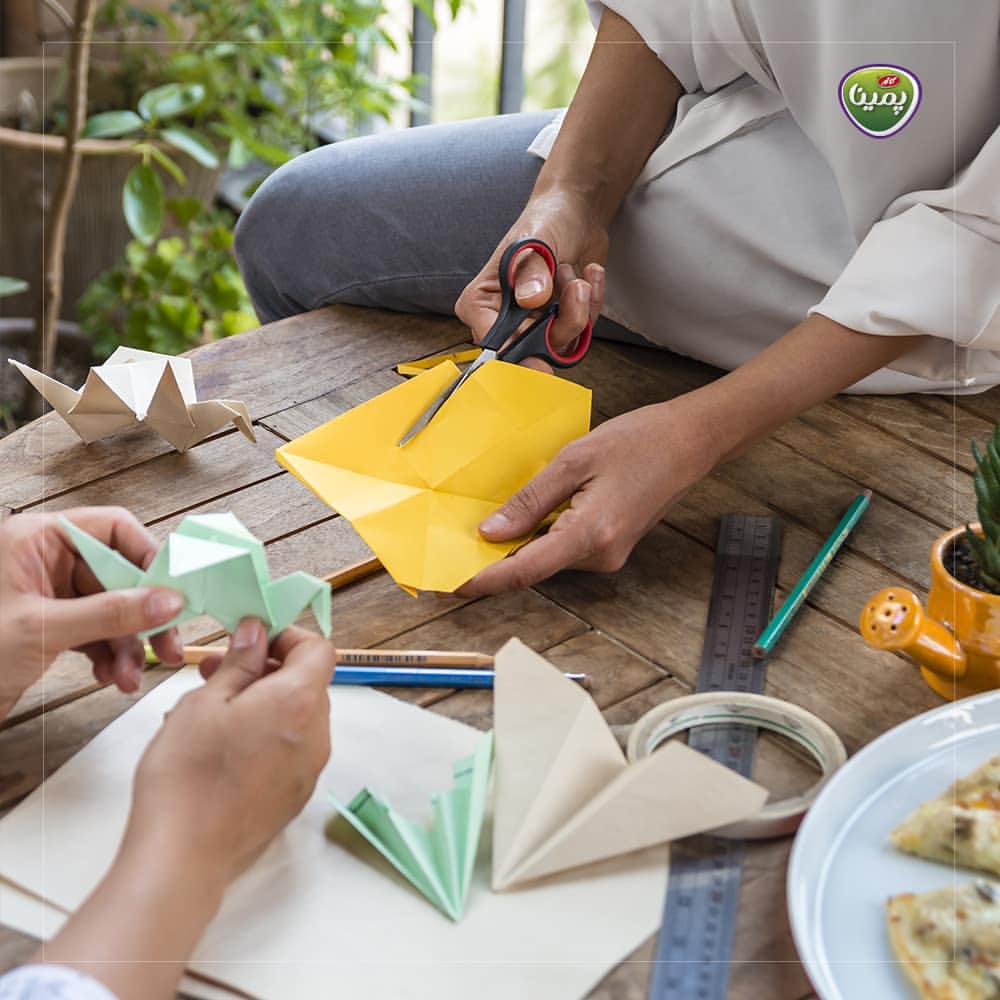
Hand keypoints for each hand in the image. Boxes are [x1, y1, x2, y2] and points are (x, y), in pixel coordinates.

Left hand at [0, 507, 183, 716]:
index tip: (173, 588)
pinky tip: (112, 676)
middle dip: (144, 614)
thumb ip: (110, 613)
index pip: (113, 529)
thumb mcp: (42, 629)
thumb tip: (166, 600)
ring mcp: (50, 595)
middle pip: (120, 575)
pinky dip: (110, 655)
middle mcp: (46, 562)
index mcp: (36, 540)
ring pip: (113, 609)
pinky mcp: (51, 626)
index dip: (148, 556)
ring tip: (132, 675)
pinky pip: (97, 631)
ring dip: (129, 644)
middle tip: (168, 641)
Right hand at [126, 621, 333, 884]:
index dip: (287, 637)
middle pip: (307, 683)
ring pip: (295, 717)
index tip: (251, 639)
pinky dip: (264, 735)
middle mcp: (317, 734)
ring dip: (261, 702)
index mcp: (300, 701)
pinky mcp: (295, 796)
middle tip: (217, 669)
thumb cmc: (189, 772)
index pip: (318, 649)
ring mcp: (309, 769)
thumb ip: (240, 662)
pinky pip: (288, 750)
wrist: (183, 856)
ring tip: (208, 708)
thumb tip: (258, 631)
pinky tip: (219, 745)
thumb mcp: (205, 701)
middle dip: (266, 669)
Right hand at [455, 188, 606, 367]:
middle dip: (562, 322)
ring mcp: (534, 326)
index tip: (538, 358)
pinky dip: (591, 304)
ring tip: (574, 274)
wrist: (576, 214)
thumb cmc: (546, 221)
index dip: (516, 353)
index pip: (493, 342)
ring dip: (578, 307)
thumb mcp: (536, 240)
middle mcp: (504, 320)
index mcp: (482, 303)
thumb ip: (531, 271)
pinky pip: (582, 334)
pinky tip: (587, 276)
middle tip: (575, 289)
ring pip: (560, 344)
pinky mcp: (560, 326)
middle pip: (530, 351)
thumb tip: (530, 300)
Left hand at [456, 400, 718, 595]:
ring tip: (483, 525)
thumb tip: (491, 532)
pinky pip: (563, 549)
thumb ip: (530, 500)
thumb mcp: (573, 460)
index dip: (485, 580)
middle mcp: (600, 556)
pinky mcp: (610, 548)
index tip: (453, 583)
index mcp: (591, 534)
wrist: (689, 442)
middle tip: (453, 547)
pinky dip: (538, 538)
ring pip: (547, 558)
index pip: (525, 570)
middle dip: (494, 560)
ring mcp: (608, 556)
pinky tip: (522, 519)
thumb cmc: (639, 442)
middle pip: (533, 568)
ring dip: (517, 546)